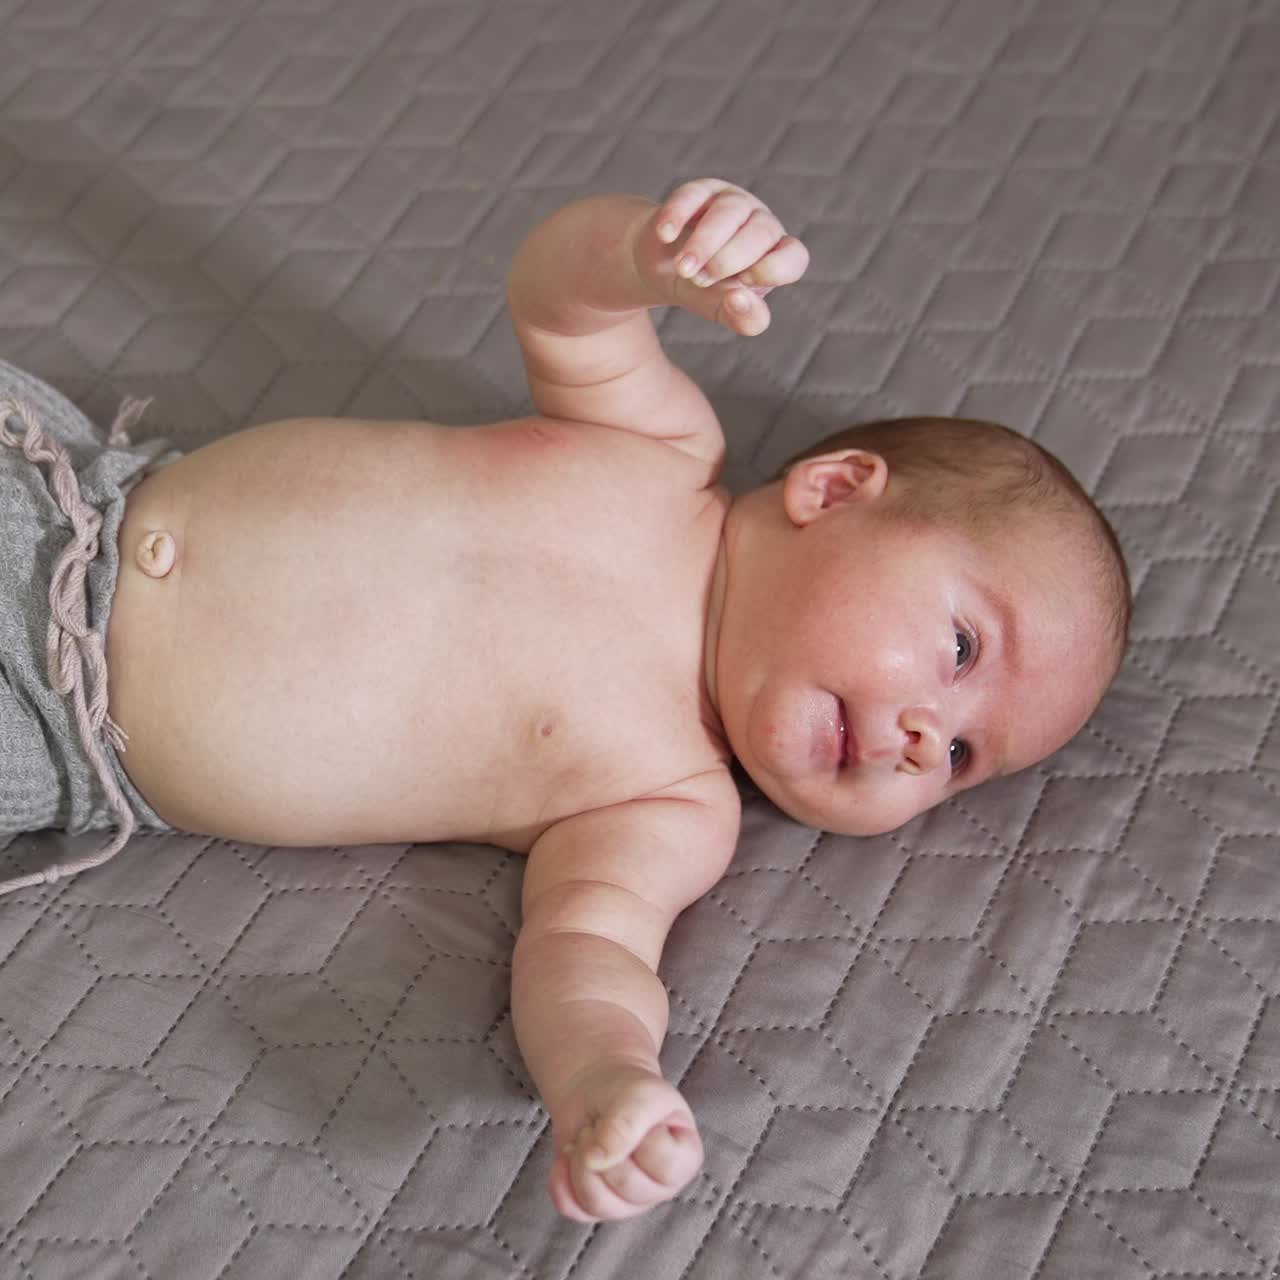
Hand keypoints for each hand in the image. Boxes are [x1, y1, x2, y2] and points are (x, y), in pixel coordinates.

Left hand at [548, 1061, 702, 1221]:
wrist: (598, 1088)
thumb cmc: (629, 1090)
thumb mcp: (638, 1095)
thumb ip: (625, 1126)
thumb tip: (595, 1162)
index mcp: (684, 1161)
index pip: (663, 1166)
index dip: (640, 1136)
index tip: (634, 1112)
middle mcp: (659, 1189)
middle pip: (627, 1187)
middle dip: (604, 1145)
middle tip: (603, 1122)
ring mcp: (627, 1203)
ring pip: (596, 1202)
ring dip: (580, 1161)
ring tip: (587, 1136)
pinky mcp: (595, 1207)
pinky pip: (571, 1208)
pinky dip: (560, 1180)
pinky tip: (567, 1155)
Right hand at [639, 179, 809, 335]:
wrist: (664, 267)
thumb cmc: (703, 290)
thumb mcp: (724, 311)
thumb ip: (742, 317)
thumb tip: (740, 300)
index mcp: (776, 257)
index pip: (794, 257)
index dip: (774, 269)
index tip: (742, 283)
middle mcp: (761, 226)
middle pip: (761, 234)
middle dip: (728, 260)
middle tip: (698, 280)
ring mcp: (733, 203)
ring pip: (729, 212)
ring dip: (704, 243)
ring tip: (683, 268)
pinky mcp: (701, 191)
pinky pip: (693, 195)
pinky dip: (678, 215)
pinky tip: (666, 235)